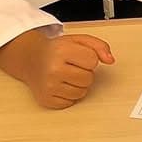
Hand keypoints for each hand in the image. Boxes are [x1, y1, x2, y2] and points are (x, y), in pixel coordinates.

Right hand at [0, 29, 114, 109]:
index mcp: (62, 51)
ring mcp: (49, 86)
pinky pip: (71, 102)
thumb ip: (99, 46)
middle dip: (85, 73)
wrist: (31, 59)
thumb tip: (110, 60)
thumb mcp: (78, 40)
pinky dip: (69, 94)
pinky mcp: (47, 100)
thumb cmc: (56, 50)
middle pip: (88, 79)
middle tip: (72, 66)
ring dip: (79, 85)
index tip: (78, 56)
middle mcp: (53, 69)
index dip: (89, 59)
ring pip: (82, 92)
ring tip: (67, 75)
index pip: (93, 61)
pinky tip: (60, 84)